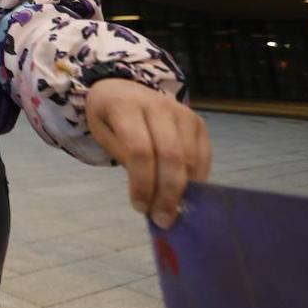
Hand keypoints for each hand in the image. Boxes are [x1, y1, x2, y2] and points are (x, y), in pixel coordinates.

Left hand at [85, 78, 211, 228]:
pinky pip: (203, 156)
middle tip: (162, 219)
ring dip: (182, 190)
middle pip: (170, 155)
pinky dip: (196, 180)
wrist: (125, 88)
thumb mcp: (104, 134)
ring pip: (189, 158)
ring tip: (170, 210)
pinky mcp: (197, 121)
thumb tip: (149, 201)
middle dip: (167, 193)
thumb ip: (126, 160)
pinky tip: (184, 194)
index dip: (142, 183)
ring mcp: (182, 112)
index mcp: (125, 106)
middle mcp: (158, 105)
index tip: (139, 207)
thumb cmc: (110, 117)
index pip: (139, 150)